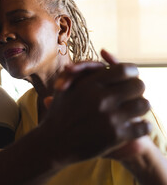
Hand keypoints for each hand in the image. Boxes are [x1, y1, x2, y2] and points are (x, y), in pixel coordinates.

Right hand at [40, 50, 150, 164]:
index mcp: (90, 84)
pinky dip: (142, 126)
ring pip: (143, 105)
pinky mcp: (116, 136)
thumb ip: (84, 69)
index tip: (130, 77)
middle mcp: (101, 98)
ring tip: (135, 111)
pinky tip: (135, 125)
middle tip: (133, 94)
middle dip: (136, 89)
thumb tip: (105, 52)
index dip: (131, 72)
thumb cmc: (58, 114)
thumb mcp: (65, 88)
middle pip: (137, 85)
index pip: (124, 70)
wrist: (53, 144)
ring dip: (141, 107)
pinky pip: (142, 126)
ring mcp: (110, 117)